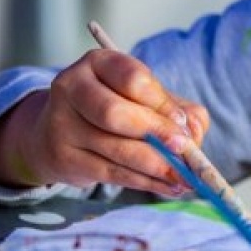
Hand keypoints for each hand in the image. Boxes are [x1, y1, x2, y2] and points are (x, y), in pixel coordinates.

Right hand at [0, 49, 209, 196]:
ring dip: (157, 166)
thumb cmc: (113, 107)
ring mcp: (63, 124)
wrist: (57, 133)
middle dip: (156, 134)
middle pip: (115, 113)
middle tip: (184, 150)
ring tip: (185, 177)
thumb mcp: (144, 97)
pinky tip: (169, 187)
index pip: (132, 79)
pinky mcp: (64, 158)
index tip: (182, 123)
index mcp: (98, 63)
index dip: (161, 103)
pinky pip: (112, 174)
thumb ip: (174, 108)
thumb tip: (193, 132)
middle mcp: (72, 88)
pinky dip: (146, 182)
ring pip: (116, 150)